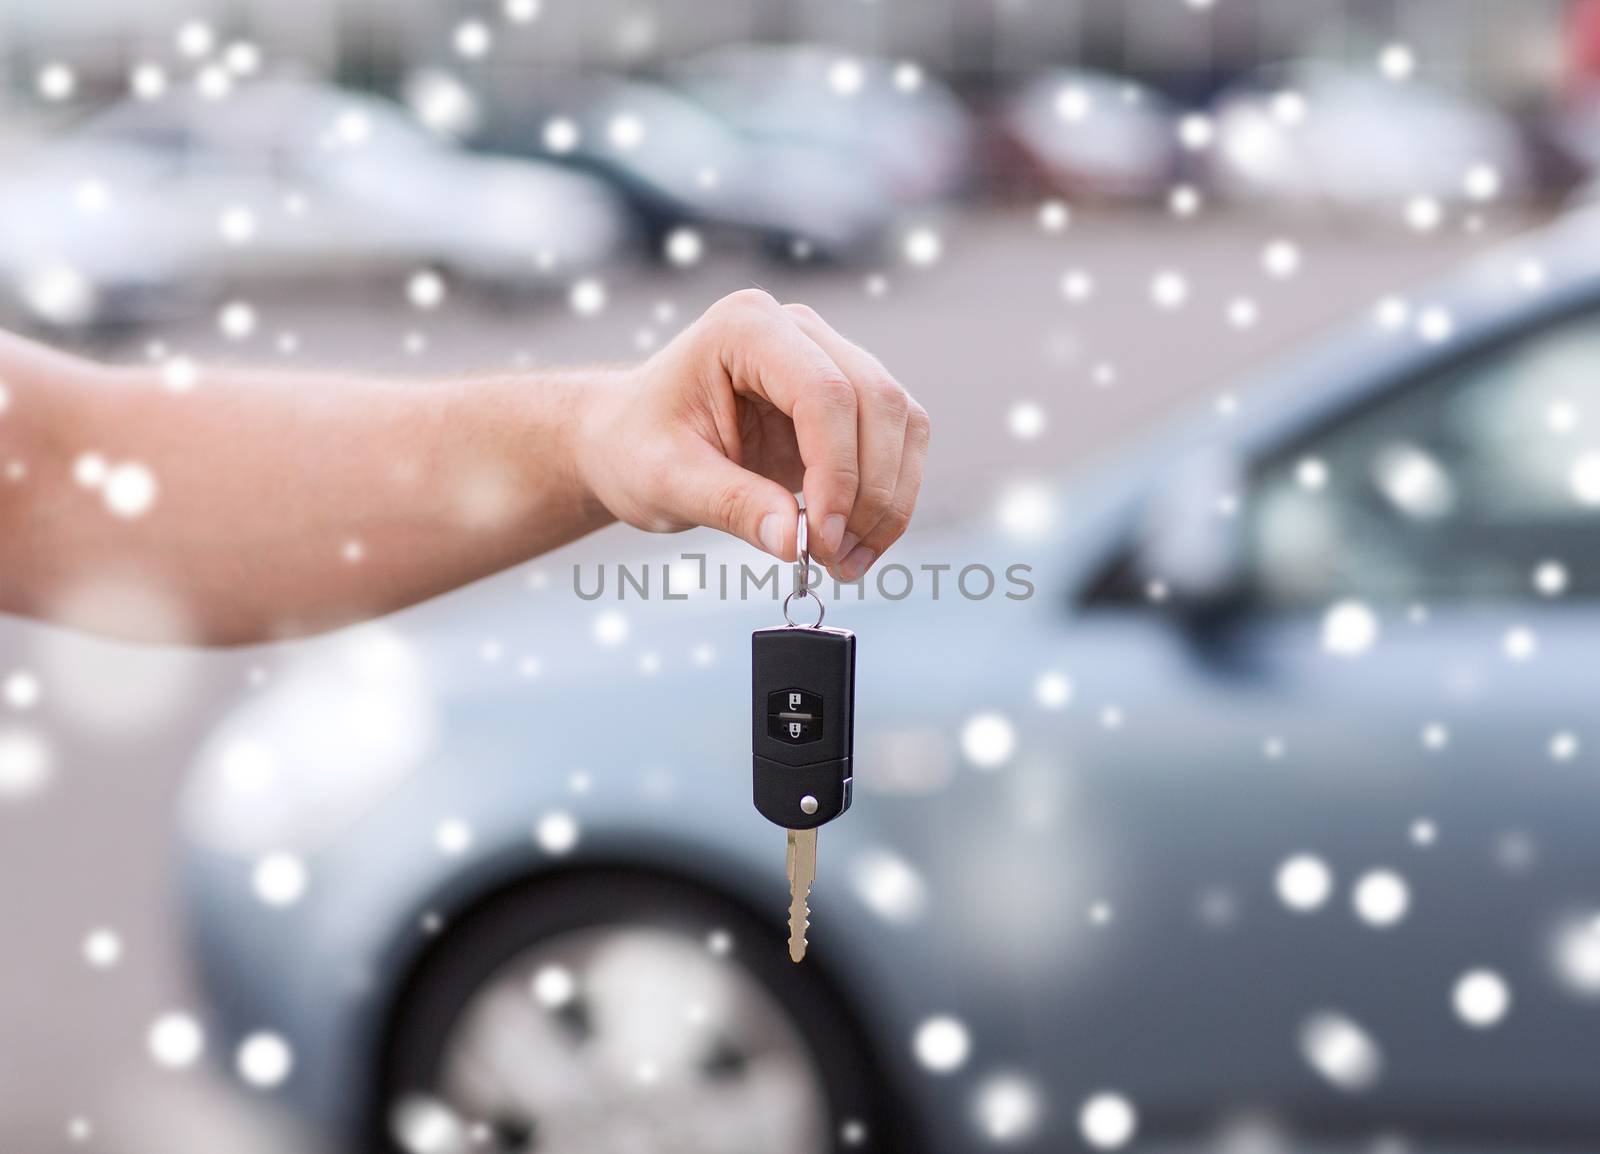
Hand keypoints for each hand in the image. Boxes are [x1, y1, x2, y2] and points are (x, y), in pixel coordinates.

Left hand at [575, 289, 930, 578]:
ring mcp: (829, 357)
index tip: (821, 539)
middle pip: (876, 401)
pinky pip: (898, 440)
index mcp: (745, 327)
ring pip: (901, 420)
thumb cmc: (635, 447)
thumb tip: (797, 543)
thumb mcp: (667, 481)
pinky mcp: (848, 398)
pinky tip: (856, 542)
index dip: (837, 470)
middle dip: (869, 491)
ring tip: (848, 561)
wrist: (627, 439)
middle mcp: (797, 330)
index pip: (823, 391)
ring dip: (888, 499)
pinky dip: (889, 496)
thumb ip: (732, 506)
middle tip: (837, 560)